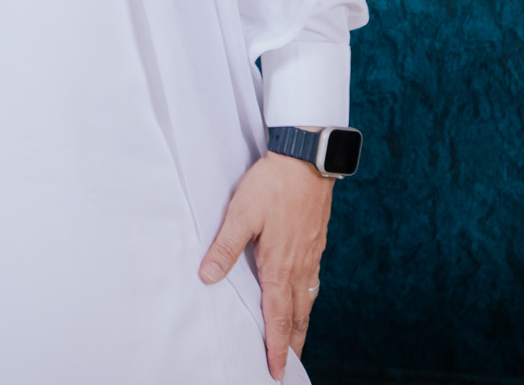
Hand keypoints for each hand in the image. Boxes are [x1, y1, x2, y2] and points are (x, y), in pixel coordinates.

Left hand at [198, 150, 333, 380]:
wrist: (308, 161)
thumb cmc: (272, 185)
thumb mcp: (241, 214)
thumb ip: (224, 248)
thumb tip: (207, 277)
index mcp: (280, 267)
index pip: (277, 318)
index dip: (276, 347)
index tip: (277, 371)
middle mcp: (300, 267)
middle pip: (297, 317)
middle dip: (291, 344)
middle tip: (288, 367)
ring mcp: (312, 256)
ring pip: (307, 301)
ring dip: (301, 325)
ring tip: (295, 342)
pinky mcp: (316, 243)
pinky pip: (313, 282)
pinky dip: (308, 300)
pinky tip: (303, 297)